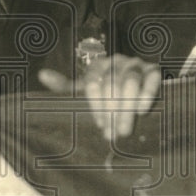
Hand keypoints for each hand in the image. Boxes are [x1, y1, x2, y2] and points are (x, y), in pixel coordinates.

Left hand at [39, 55, 159, 138]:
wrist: (135, 94)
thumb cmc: (104, 96)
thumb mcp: (83, 92)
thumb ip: (64, 86)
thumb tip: (42, 74)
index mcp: (98, 65)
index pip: (93, 82)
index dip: (95, 105)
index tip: (99, 125)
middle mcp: (116, 61)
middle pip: (112, 83)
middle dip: (111, 111)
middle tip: (111, 133)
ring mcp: (136, 64)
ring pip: (130, 81)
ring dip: (127, 108)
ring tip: (124, 130)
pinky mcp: (153, 71)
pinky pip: (151, 80)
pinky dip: (146, 95)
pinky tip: (142, 111)